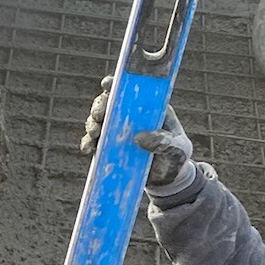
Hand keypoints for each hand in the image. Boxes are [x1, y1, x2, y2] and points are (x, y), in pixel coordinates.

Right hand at [81, 77, 193, 194]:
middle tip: (98, 116)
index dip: (116, 84)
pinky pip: (93, 142)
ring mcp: (117, 132)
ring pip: (97, 121)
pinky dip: (88, 143)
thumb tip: (139, 138)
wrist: (167, 180)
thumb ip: (163, 142)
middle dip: (99, 107)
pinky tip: (88, 149)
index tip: (107, 84)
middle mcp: (129, 116)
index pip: (130, 90)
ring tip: (94, 134)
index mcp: (148, 108)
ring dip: (91, 124)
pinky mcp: (108, 148)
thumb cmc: (176, 157)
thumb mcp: (177, 149)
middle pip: (108, 103)